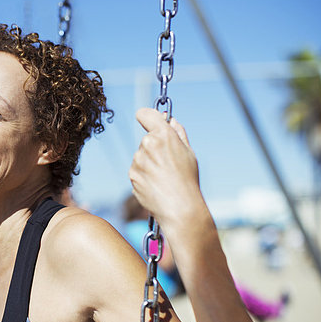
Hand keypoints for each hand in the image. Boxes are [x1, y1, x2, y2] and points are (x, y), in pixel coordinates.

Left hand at [128, 108, 201, 229]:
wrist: (179, 207)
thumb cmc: (187, 180)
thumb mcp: (188, 152)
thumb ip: (178, 133)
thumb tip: (170, 120)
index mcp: (163, 135)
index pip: (145, 114)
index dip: (148, 116)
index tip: (151, 120)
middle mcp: (147, 144)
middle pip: (146, 139)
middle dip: (154, 147)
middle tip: (169, 162)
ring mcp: (137, 160)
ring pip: (141, 156)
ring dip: (149, 163)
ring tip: (164, 177)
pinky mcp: (132, 174)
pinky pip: (137, 170)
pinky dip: (145, 175)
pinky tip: (157, 184)